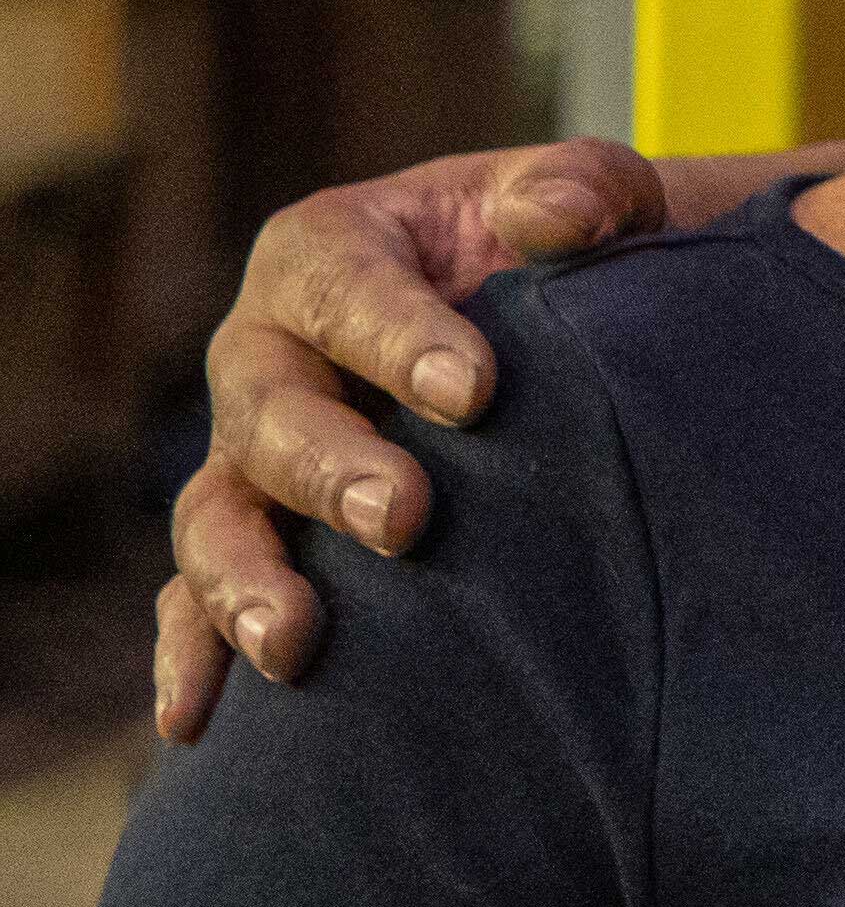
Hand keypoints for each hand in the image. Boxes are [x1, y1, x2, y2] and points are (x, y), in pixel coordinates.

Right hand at [153, 141, 666, 742]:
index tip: (473, 392)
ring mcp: (255, 456)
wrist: (564, 332)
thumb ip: (581, 189)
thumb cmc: (568, 254)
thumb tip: (561, 217)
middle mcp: (269, 355)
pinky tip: (200, 717)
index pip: (344, 288)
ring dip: (248, 580)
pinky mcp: (263, 539)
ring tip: (297, 639)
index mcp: (331, 253)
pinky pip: (200, 600)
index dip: (398, 336)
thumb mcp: (587, 200)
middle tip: (406, 517)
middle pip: (271, 412)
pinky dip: (194, 653)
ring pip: (218, 517)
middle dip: (332, 468)